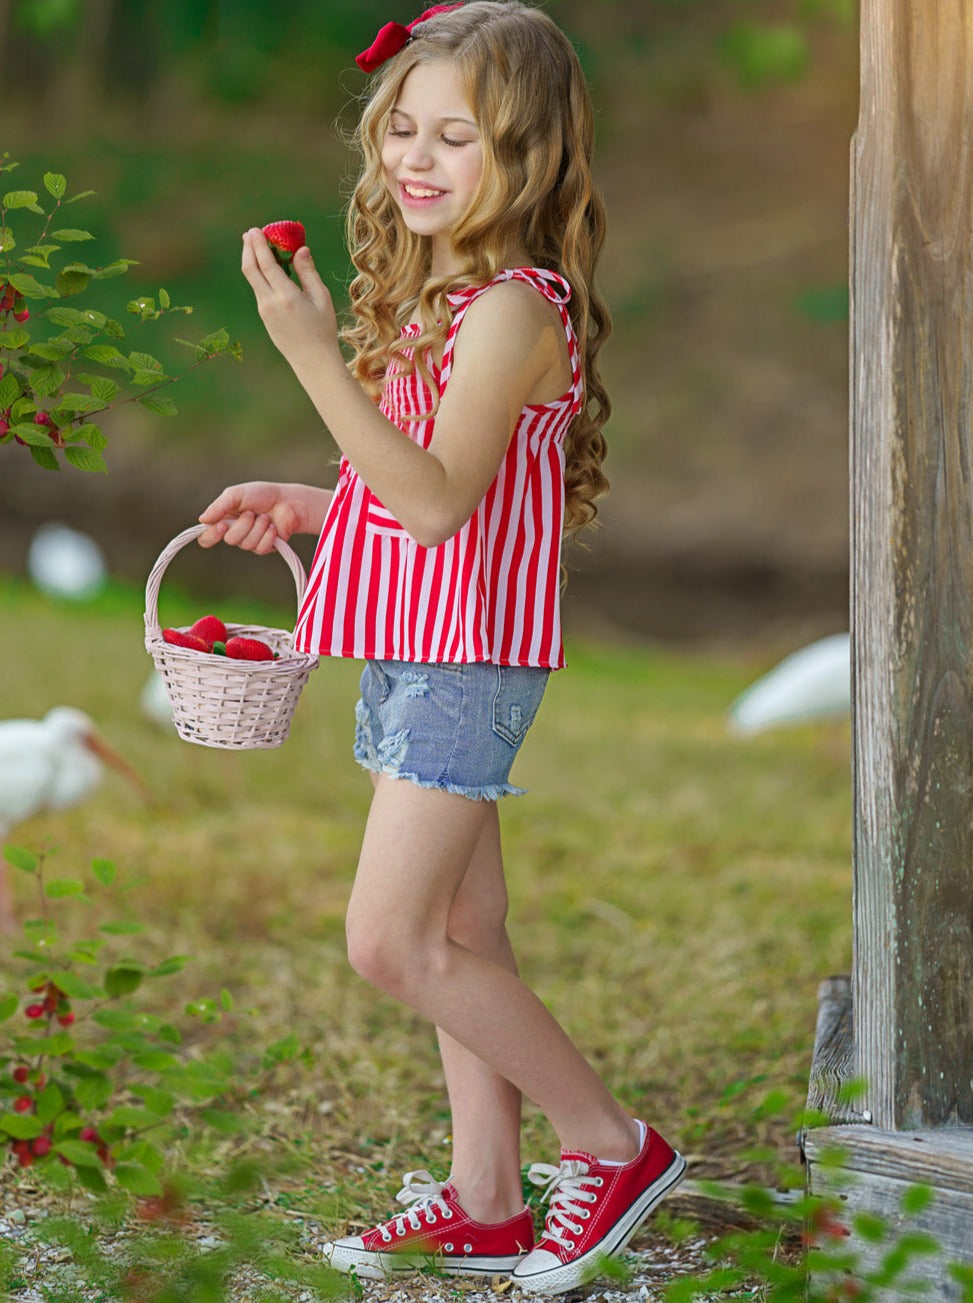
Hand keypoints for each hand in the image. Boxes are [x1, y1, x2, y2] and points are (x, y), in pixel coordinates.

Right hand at [197, 482, 303, 553]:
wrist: (287, 501)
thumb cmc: (262, 495)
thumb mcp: (236, 494)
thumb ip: (219, 506)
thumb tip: (202, 520)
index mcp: (223, 519)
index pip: (206, 536)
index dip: (211, 535)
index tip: (222, 525)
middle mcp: (234, 532)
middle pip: (229, 540)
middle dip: (243, 525)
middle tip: (252, 512)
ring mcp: (249, 541)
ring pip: (246, 544)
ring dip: (258, 527)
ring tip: (266, 517)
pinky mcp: (264, 547)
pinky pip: (260, 548)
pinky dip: (268, 535)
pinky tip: (273, 526)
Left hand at [241, 228, 340, 372]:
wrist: (312, 360)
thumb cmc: (323, 329)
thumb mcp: (321, 298)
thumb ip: (308, 272)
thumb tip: (300, 249)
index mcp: (286, 297)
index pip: (266, 264)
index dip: (258, 245)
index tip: (256, 230)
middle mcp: (270, 303)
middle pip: (250, 269)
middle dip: (248, 248)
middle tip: (250, 233)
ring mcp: (264, 311)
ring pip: (253, 279)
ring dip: (252, 260)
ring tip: (256, 246)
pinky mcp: (264, 316)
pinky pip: (259, 289)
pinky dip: (260, 274)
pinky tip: (267, 268)